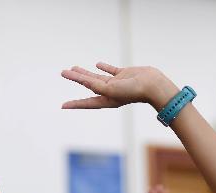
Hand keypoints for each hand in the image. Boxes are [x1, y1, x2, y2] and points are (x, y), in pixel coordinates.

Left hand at [61, 63, 178, 110]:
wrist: (153, 85)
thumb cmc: (134, 91)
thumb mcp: (112, 89)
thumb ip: (96, 85)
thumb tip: (84, 80)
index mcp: (106, 100)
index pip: (87, 102)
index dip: (75, 104)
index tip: (63, 105)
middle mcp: (110, 92)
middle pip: (88, 85)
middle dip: (76, 79)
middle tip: (63, 73)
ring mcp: (117, 83)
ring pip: (97, 76)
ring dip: (85, 72)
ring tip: (74, 68)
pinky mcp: (124, 74)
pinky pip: (111, 70)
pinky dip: (104, 67)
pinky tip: (97, 63)